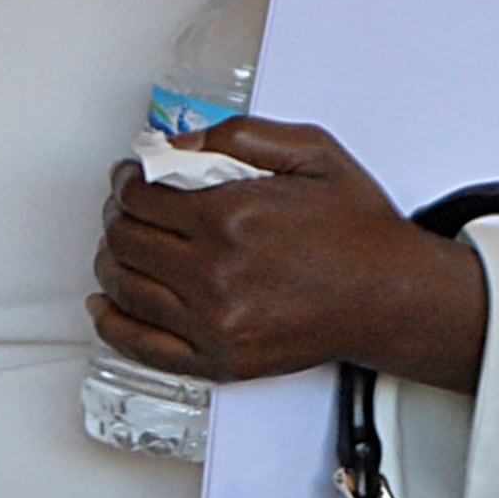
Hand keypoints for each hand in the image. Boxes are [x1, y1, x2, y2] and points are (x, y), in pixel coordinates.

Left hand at [91, 118, 489, 392]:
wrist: (392, 296)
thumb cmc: (357, 227)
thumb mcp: (311, 151)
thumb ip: (236, 138)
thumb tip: (171, 145)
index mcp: (231, 216)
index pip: (140, 195)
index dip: (126, 180)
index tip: (131, 177)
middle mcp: (215, 273)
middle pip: (125, 239)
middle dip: (117, 215)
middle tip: (126, 208)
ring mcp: (214, 322)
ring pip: (124, 287)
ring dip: (111, 260)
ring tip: (122, 246)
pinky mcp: (219, 360)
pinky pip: (141, 345)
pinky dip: (112, 323)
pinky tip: (106, 305)